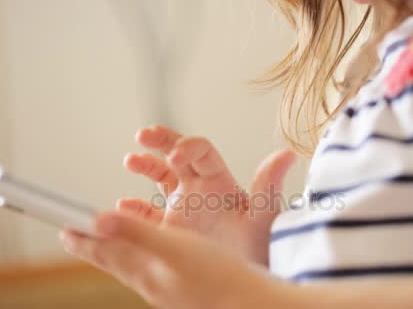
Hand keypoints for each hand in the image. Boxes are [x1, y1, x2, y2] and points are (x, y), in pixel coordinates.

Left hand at [59, 212, 290, 308]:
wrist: (251, 306)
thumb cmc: (217, 276)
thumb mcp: (175, 247)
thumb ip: (137, 233)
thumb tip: (98, 221)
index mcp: (145, 271)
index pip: (104, 253)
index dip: (83, 241)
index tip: (64, 230)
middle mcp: (152, 283)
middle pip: (114, 262)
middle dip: (94, 247)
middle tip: (75, 236)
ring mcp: (168, 289)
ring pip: (132, 268)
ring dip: (115, 253)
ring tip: (106, 245)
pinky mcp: (183, 290)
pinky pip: (151, 271)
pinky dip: (140, 258)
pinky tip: (150, 260)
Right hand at [119, 125, 295, 264]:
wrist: (248, 276)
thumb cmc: (260, 245)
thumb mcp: (264, 216)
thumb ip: (269, 185)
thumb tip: (288, 154)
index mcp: (219, 180)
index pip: (202, 152)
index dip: (188, 146)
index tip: (176, 155)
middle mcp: (199, 187)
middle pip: (176, 154)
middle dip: (161, 141)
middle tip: (144, 136)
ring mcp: (182, 206)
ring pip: (159, 177)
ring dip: (145, 165)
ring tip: (131, 161)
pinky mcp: (170, 227)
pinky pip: (147, 212)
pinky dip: (134, 208)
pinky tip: (125, 206)